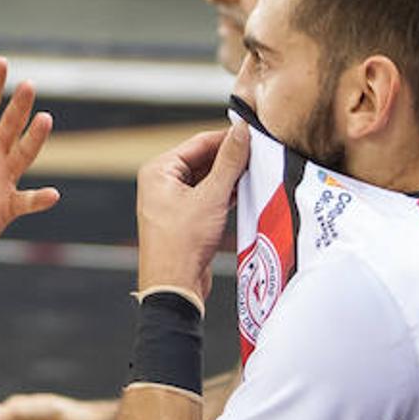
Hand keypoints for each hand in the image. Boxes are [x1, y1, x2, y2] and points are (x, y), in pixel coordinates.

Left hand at [0, 59, 59, 284]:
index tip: (0, 61)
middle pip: (7, 127)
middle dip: (18, 107)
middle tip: (28, 84)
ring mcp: (3, 182)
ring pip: (22, 156)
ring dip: (34, 139)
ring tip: (45, 119)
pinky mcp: (6, 208)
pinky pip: (26, 202)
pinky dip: (38, 199)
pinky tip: (52, 194)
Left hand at [135, 122, 249, 303]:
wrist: (174, 286)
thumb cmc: (180, 244)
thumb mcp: (211, 197)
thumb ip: (229, 162)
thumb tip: (241, 132)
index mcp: (159, 171)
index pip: (199, 143)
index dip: (227, 138)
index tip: (253, 133)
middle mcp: (162, 183)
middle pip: (203, 159)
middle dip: (230, 158)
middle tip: (260, 153)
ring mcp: (172, 201)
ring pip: (207, 179)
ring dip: (230, 176)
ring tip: (257, 171)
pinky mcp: (185, 218)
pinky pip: (208, 196)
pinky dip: (225, 193)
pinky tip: (245, 191)